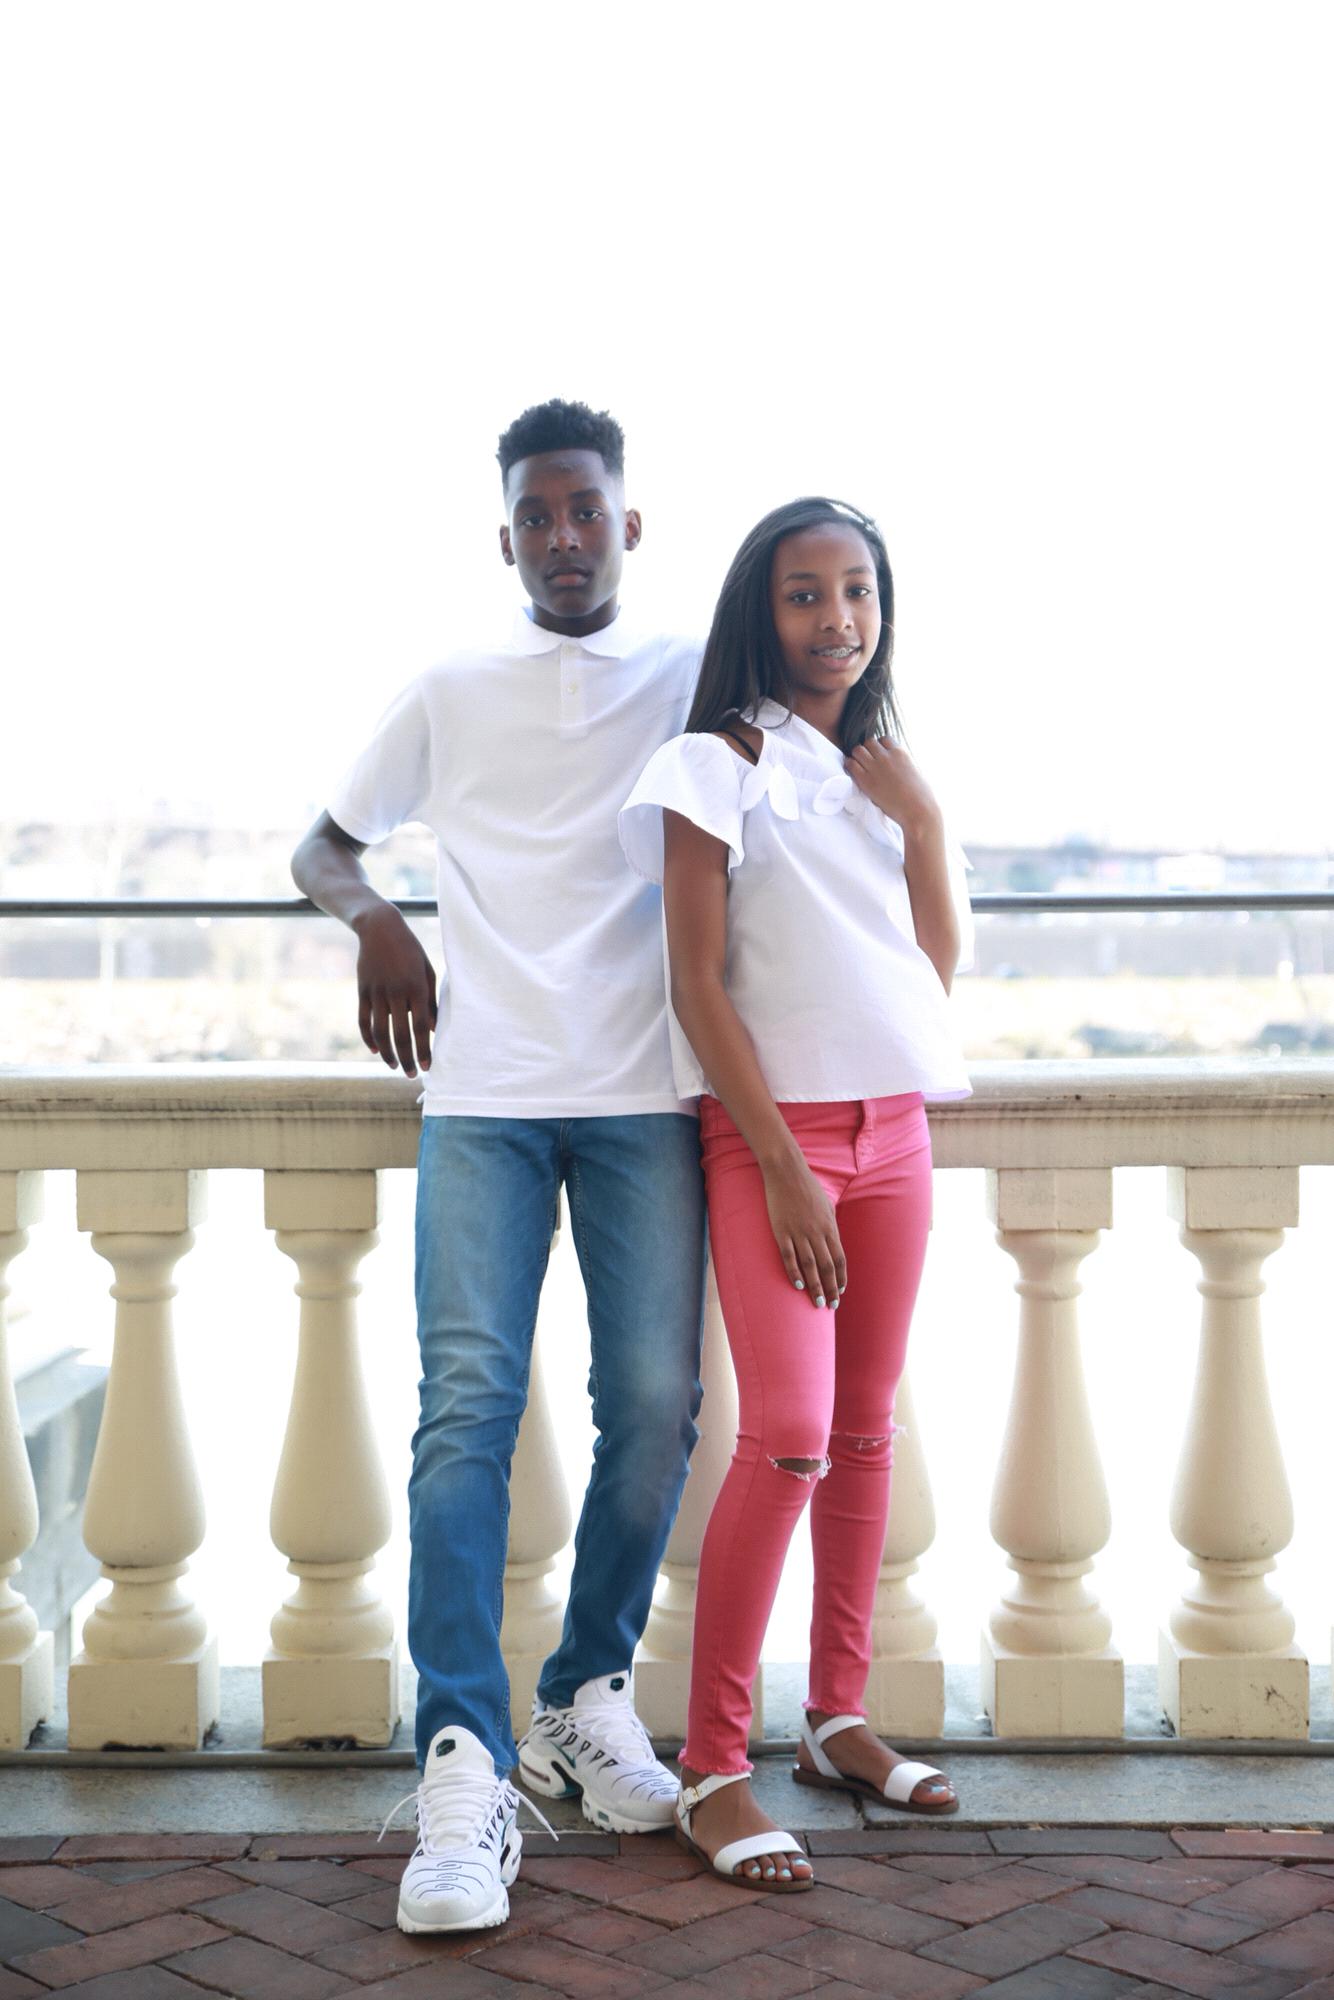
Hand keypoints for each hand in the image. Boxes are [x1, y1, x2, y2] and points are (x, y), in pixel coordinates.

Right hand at [354, 904, 437, 1076]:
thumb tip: (432, 1029)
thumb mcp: (427, 971)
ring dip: (388, 1053)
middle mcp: (396, 992)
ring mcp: (377, 993)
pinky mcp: (363, 992)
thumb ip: (430, 1001)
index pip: (421, 1027)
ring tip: (394, 1067)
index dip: (424, 1049)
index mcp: (416, 988)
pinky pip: (364, 1021)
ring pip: (380, 1032)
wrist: (380, 929)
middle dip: (407, 1058)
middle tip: (411, 1075)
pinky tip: (377, 1051)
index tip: (428, 1066)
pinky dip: (369, 1039)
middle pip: (401, 1034)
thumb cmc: (410, 951)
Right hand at [762, 1153, 846, 1308]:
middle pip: (827, 1267)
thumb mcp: (826, 1206)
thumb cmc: (808, 1187)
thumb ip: (830, 1226)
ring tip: (817, 1302)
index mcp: (829, 1226)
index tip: (841, 1291)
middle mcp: (817, 1232)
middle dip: (831, 1288)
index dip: (841, 1277)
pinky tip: (798, 1286)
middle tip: (831, 1305)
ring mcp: (799, 1233)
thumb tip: (834, 1243)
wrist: (786, 1172)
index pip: (839, 1259)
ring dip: (815, 1286)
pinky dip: (794, 1272)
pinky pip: (789, 1257)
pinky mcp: (782, 1231)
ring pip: (810, 1266)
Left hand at [846, 737, 941, 836]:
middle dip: (868, 750)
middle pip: (869, 742)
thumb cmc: (920, 794)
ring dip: (858, 756)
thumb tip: (893, 761)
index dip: (880, 747)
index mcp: (900, 752)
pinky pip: (851, 764)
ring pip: (858, 750)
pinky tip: (854, 772)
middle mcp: (887, 756)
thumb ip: (901, 762)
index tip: (880, 756)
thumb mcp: (913, 769)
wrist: (918, 810)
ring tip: (860, 766)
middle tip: (868, 762)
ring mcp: (875, 767)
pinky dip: (850, 766)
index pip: (883, 739)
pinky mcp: (866, 781)